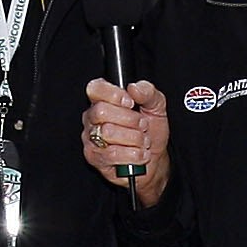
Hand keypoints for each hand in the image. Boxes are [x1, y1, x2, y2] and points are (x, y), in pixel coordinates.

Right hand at [82, 78, 171, 206]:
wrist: (155, 158)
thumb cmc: (151, 130)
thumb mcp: (156, 106)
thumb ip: (147, 92)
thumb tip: (134, 88)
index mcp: (104, 99)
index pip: (96, 88)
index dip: (114, 94)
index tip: (131, 103)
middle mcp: (93, 117)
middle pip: (101, 111)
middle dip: (130, 119)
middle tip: (143, 125)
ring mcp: (90, 137)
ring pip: (107, 133)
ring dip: (134, 138)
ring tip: (143, 141)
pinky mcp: (94, 157)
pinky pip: (111, 154)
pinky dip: (132, 154)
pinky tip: (140, 154)